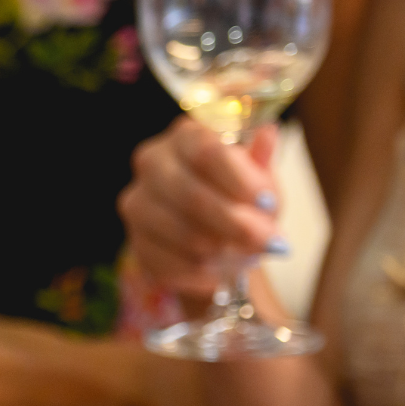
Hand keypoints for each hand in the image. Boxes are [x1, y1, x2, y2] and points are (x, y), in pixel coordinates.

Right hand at [119, 117, 282, 302]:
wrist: (213, 233)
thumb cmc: (238, 196)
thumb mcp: (258, 177)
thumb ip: (261, 162)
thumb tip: (268, 133)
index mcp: (184, 137)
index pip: (206, 153)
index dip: (240, 181)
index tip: (269, 204)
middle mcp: (152, 163)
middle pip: (190, 195)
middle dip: (234, 223)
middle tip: (268, 242)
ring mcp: (137, 204)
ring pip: (182, 233)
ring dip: (222, 250)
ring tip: (247, 255)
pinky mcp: (135, 243)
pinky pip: (171, 263)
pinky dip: (204, 272)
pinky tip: (222, 269)